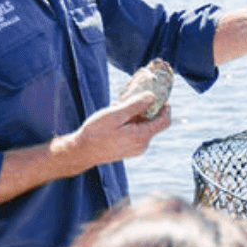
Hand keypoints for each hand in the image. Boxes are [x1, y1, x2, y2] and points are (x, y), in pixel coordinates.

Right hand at [0, 94, 169, 209]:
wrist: (81, 152)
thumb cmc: (96, 133)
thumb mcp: (115, 114)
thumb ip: (136, 105)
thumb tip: (152, 96)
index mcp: (141, 136)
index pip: (165, 120)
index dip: (165, 106)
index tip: (159, 94)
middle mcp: (142, 144)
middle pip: (154, 122)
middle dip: (147, 107)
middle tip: (135, 94)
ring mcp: (135, 148)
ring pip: (143, 126)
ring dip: (136, 113)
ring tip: (119, 104)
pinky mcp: (128, 149)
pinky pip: (135, 132)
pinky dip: (130, 121)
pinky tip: (116, 114)